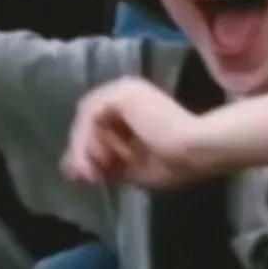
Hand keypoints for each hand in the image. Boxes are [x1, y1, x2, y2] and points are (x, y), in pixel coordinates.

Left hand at [62, 77, 212, 190]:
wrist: (196, 152)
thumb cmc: (175, 162)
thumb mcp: (129, 168)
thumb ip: (102, 166)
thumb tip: (71, 173)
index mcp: (132, 105)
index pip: (96, 124)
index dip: (88, 151)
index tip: (94, 178)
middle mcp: (125, 91)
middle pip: (87, 120)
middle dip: (83, 151)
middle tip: (92, 178)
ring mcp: (122, 89)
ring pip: (86, 118)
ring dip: (85, 149)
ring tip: (97, 173)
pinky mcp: (121, 94)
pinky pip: (91, 116)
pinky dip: (89, 141)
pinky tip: (99, 161)